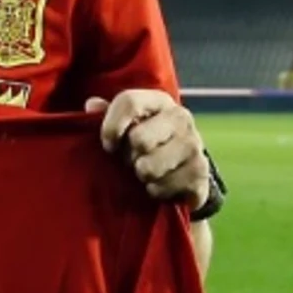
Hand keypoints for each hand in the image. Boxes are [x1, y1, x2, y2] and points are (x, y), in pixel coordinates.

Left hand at [86, 90, 209, 208]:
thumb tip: (92, 104)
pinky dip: (156, 191)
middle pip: (139, 139)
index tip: (108, 146)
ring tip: (146, 173)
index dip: (111, 126)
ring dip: (142, 176)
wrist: (182, 171)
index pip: (129, 102)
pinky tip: (160, 185)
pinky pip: (164, 186)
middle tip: (133, 160)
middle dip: (129, 157)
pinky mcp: (201, 171)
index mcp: (159, 101)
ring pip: (149, 167)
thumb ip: (106, 114)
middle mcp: (181, 117)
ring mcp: (195, 144)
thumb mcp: (124, 126)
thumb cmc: (145, 144)